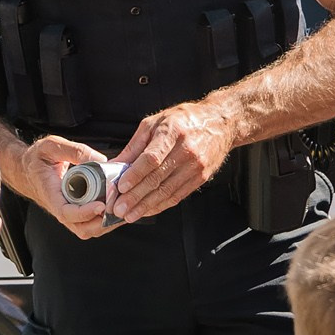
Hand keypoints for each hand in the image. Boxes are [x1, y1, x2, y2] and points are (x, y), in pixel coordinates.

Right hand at [21, 135, 118, 240]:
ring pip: (88, 230)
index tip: (101, 205)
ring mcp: (68, 213)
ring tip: (121, 207)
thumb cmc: (37, 158)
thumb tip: (101, 160)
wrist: (26, 169)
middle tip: (118, 206)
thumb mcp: (52, 146)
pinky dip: (105, 220)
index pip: (66, 213)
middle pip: (81, 229)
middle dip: (102, 222)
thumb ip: (75, 150)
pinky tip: (117, 206)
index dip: (85, 213)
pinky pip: (91, 224)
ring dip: (106, 223)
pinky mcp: (75, 213)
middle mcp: (60, 208)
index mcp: (51, 194)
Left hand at [109, 101, 233, 223]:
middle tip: (119, 208)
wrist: (219, 123)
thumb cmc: (184, 119)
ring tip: (130, 215)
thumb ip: (135, 146)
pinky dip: (161, 205)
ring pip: (167, 191)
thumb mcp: (155, 123)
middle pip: (158, 178)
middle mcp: (186, 151)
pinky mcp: (201, 178)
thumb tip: (115, 165)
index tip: (121, 187)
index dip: (135, 174)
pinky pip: (178, 195)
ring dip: (146, 206)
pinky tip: (147, 210)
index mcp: (172, 132)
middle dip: (136, 196)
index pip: (152, 158)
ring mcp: (195, 166)